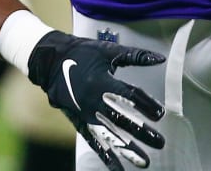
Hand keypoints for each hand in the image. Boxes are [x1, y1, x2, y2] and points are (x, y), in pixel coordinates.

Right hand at [27, 30, 165, 169]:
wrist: (50, 62)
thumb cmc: (83, 53)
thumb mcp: (108, 51)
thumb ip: (135, 56)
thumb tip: (160, 59)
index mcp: (101, 82)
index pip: (129, 97)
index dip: (146, 105)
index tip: (161, 114)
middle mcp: (93, 101)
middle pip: (121, 120)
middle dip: (142, 132)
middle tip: (160, 143)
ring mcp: (85, 115)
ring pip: (108, 135)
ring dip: (127, 150)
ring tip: (145, 162)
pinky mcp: (80, 123)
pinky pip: (94, 142)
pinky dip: (106, 156)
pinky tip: (118, 169)